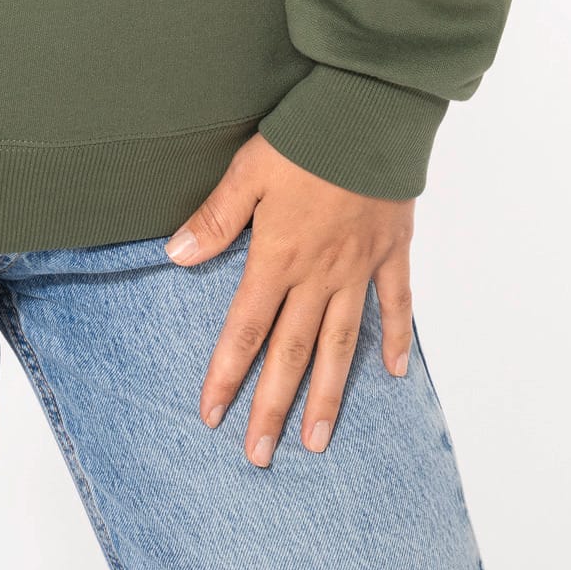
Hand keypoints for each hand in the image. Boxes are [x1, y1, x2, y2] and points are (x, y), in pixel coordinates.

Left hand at [164, 133, 415, 465]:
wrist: (369, 114)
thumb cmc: (304, 138)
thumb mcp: (248, 172)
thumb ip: (215, 219)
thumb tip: (175, 257)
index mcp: (278, 258)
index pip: (245, 329)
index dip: (227, 374)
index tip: (213, 416)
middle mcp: (318, 275)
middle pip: (292, 352)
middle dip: (273, 406)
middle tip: (260, 455)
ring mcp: (359, 268)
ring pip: (340, 343)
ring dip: (329, 394)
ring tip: (318, 440)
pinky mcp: (392, 250)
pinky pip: (395, 303)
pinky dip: (394, 338)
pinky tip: (392, 373)